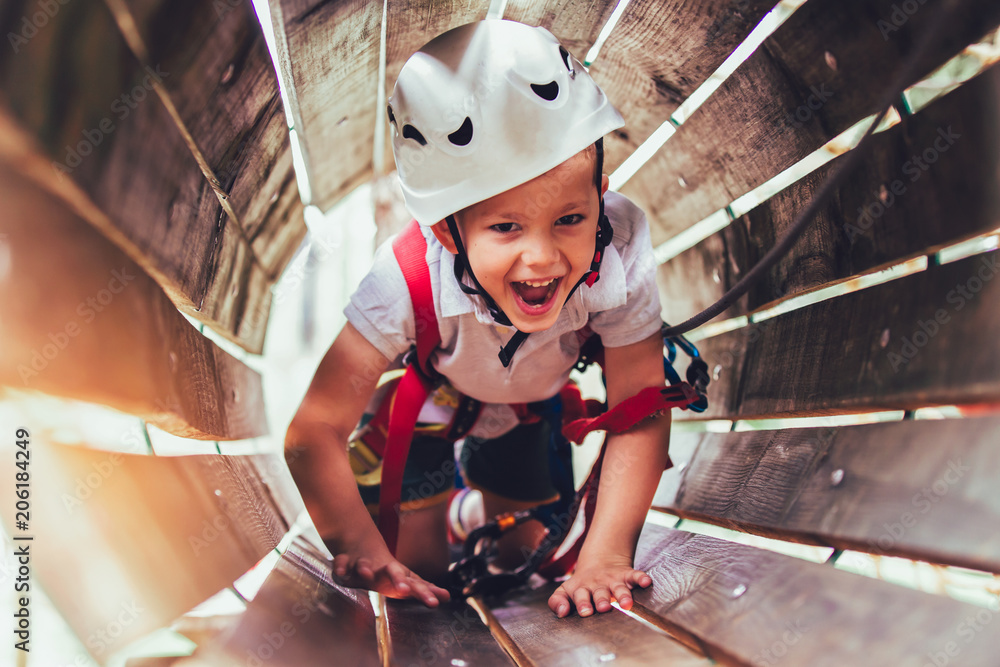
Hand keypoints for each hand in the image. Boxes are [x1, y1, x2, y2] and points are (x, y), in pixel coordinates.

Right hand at [328, 532, 450, 606]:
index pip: (415, 584)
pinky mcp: (345, 561)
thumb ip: (424, 588)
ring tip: (367, 574)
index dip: (425, 593)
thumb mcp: (406, 578)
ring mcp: (364, 564)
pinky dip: (340, 567)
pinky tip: (340, 573)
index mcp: (398, 575)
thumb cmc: (386, 570)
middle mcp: (382, 569)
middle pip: (392, 572)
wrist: (363, 545)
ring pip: (364, 565)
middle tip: (405, 590)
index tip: (436, 602)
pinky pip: (341, 563)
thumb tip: (448, 597)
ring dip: (365, 569)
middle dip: (398, 581)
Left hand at [547, 553, 651, 617]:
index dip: (582, 603)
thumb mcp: (565, 591)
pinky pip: (634, 575)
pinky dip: (641, 578)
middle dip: (602, 600)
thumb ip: (557, 601)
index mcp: (581, 589)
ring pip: (619, 587)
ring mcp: (612, 580)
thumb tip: (561, 613)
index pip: (580, 596)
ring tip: (627, 604)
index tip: (585, 612)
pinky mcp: (626, 575)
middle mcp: (597, 585)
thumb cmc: (581, 586)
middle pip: (600, 593)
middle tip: (603, 607)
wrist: (599, 561)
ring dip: (623, 595)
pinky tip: (646, 582)